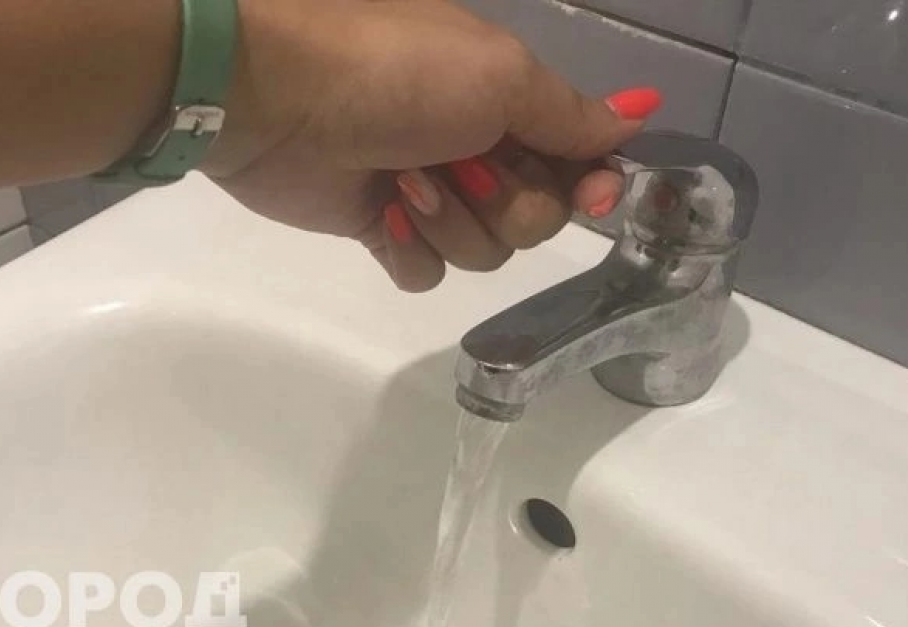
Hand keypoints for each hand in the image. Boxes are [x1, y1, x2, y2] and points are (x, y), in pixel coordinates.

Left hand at [202, 0, 660, 290]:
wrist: (271, 94)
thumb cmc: (395, 73)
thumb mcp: (499, 75)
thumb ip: (569, 112)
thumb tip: (636, 116)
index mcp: (509, 100)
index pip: (580, 161)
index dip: (592, 187)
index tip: (593, 198)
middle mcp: (476, 146)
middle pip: (537, 218)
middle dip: (506, 203)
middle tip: (462, 167)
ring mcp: (427, 191)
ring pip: (483, 251)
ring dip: (450, 221)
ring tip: (403, 181)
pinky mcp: (379, 229)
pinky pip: (425, 272)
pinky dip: (408, 249)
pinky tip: (381, 216)